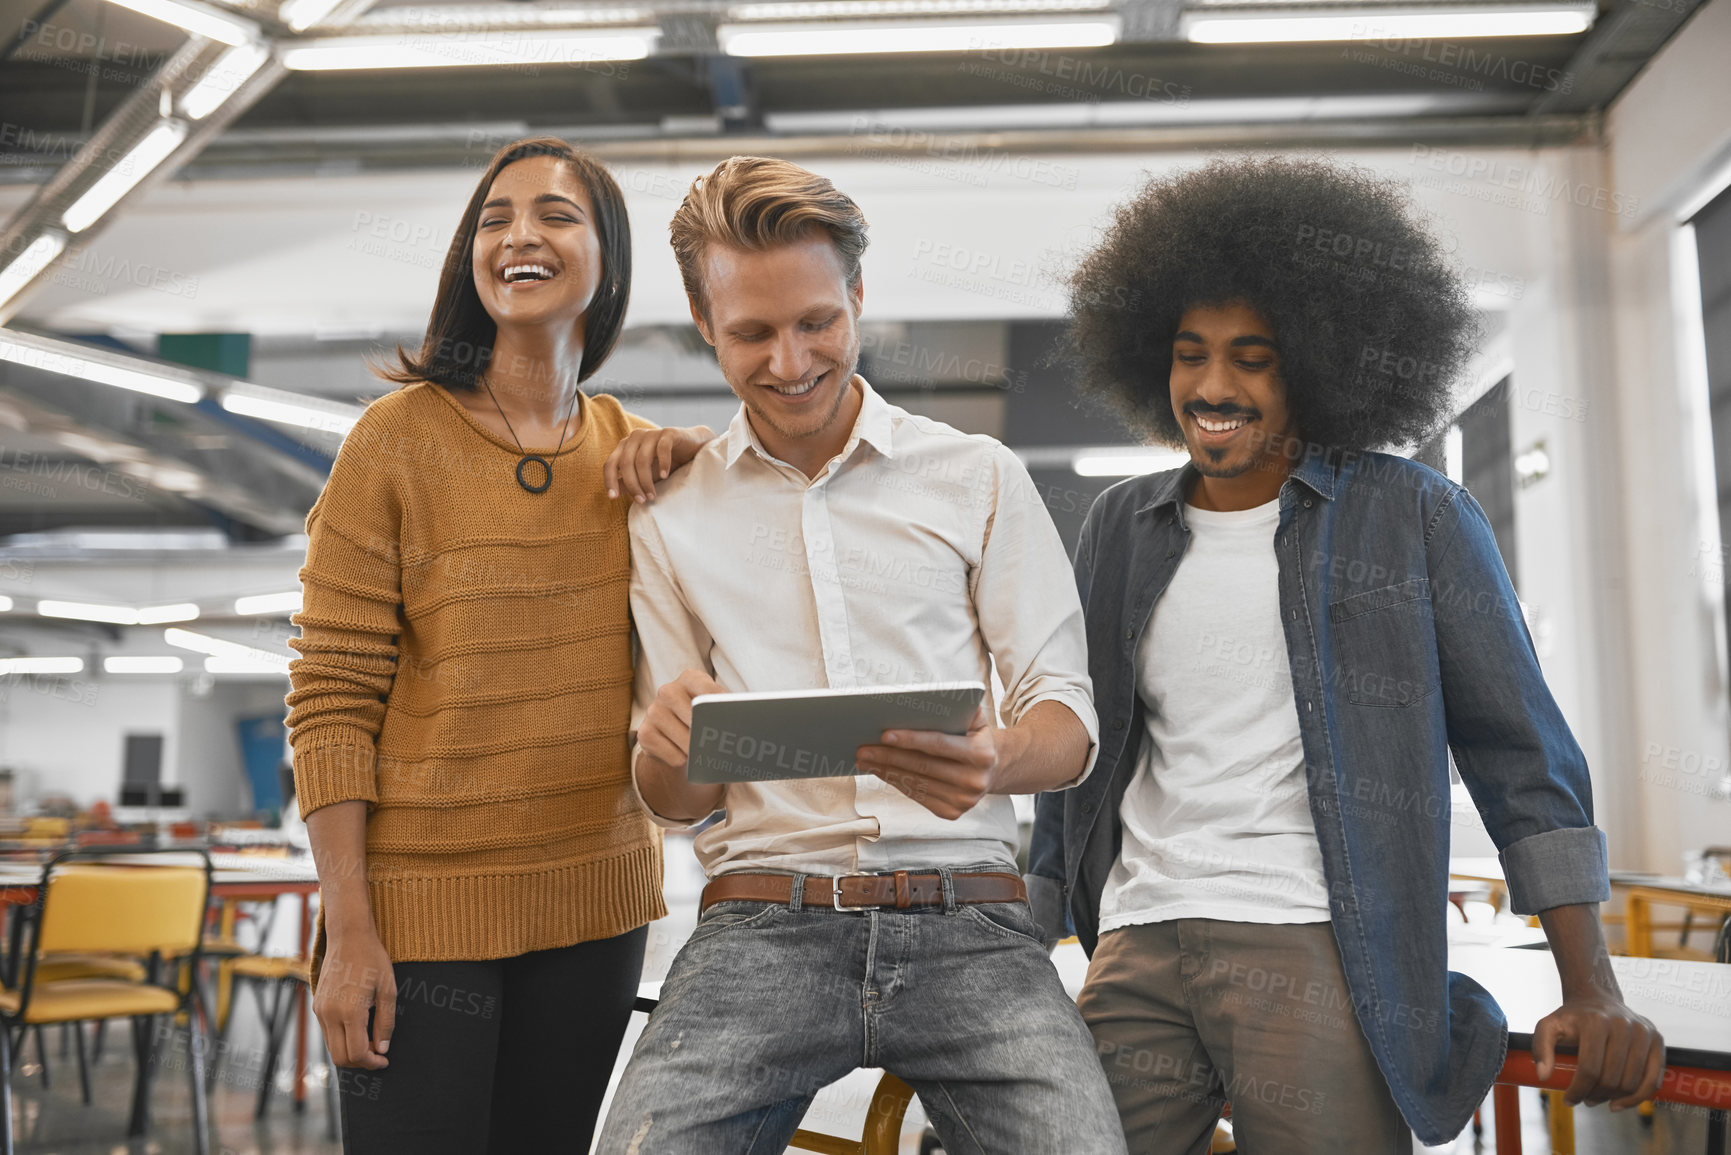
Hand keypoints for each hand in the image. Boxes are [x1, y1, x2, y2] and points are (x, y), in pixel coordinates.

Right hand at [314, 927, 395, 1069]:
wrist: (348, 936)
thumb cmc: (372, 959)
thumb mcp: (388, 990)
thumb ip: (385, 1022)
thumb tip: (382, 1049)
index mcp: (349, 1011)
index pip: (357, 1053)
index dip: (372, 1063)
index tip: (384, 1061)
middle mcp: (329, 1014)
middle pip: (340, 1057)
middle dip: (360, 1062)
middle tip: (378, 1054)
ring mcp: (320, 1010)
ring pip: (332, 1047)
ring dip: (350, 1052)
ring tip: (371, 1041)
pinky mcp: (316, 1005)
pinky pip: (327, 1033)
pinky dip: (342, 1039)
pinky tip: (358, 1029)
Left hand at [604, 426, 713, 502]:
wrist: (694, 449)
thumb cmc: (666, 463)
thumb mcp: (646, 476)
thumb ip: (629, 481)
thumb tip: (614, 492)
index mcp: (625, 446)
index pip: (610, 463)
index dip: (609, 481)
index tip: (613, 498)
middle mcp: (635, 437)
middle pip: (625, 463)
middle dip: (632, 485)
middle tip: (642, 500)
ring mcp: (651, 433)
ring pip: (642, 459)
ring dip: (646, 481)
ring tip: (653, 495)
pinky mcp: (668, 433)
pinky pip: (662, 449)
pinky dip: (662, 464)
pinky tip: (665, 476)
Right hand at [639, 668, 727, 768]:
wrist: (678, 741)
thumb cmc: (705, 722)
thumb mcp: (715, 710)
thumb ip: (725, 710)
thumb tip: (743, 721)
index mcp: (690, 679)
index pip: (706, 689)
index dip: (718, 706)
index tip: (728, 720)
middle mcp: (668, 691)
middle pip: (690, 712)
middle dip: (705, 730)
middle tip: (717, 742)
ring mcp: (653, 711)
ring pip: (680, 736)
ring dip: (694, 749)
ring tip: (701, 751)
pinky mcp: (644, 733)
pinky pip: (669, 752)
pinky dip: (680, 758)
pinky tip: (683, 756)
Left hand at [857, 703, 999, 819]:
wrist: (995, 768)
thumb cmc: (976, 736)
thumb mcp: (975, 718)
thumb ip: (957, 709)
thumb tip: (921, 703)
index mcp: (982, 754)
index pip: (938, 745)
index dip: (910, 740)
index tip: (883, 734)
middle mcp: (975, 781)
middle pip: (922, 766)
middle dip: (888, 757)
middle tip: (863, 748)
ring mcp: (964, 801)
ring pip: (916, 783)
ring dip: (886, 771)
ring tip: (866, 760)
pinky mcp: (952, 813)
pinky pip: (917, 796)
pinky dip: (897, 783)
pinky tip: (881, 772)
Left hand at [1532, 990, 1664, 1108]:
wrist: (1597, 999)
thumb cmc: (1572, 1018)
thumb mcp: (1548, 1026)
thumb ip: (1541, 1048)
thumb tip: (1544, 1075)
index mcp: (1596, 1022)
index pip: (1589, 1069)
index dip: (1578, 1090)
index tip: (1569, 1100)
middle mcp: (1623, 1025)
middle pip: (1612, 1078)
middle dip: (1596, 1095)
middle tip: (1585, 1099)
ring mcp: (1644, 1032)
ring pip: (1632, 1082)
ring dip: (1614, 1098)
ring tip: (1599, 1099)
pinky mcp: (1657, 1040)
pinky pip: (1653, 1079)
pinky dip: (1639, 1097)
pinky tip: (1621, 1103)